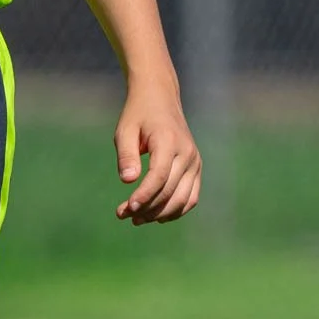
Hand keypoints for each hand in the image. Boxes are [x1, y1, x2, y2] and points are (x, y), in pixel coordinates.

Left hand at [115, 89, 201, 225]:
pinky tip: (155, 216)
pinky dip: (175, 210)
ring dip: (159, 214)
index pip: (159, 176)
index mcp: (168, 141)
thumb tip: (128, 180)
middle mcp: (187, 153)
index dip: (144, 195)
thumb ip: (126, 155)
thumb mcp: (125, 130)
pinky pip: (191, 197)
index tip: (127, 208)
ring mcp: (195, 161)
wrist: (160, 99)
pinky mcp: (196, 168)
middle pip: (169, 190)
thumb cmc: (138, 115)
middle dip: (146, 208)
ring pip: (182, 199)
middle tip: (122, 215)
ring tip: (136, 219)